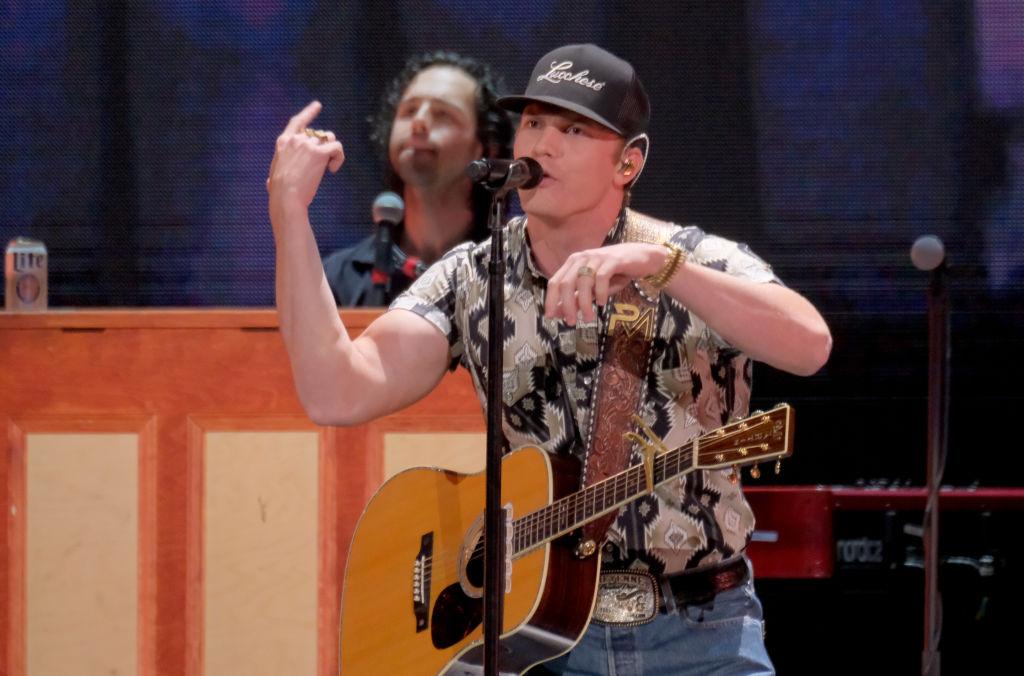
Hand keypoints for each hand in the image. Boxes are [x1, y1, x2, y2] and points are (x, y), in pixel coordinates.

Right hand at [266, 101, 344, 209]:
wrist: (286, 197)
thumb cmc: (279, 193)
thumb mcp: (272, 177)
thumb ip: (274, 173)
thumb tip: (269, 183)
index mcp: (283, 142)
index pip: (298, 122)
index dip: (309, 113)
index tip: (318, 105)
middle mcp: (296, 139)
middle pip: (318, 134)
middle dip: (324, 147)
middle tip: (322, 166)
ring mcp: (308, 144)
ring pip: (329, 139)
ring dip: (332, 152)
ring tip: (328, 167)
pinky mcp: (319, 152)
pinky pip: (337, 147)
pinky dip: (339, 157)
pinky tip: (332, 170)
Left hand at [543, 243, 665, 324]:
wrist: (643, 258)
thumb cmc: (617, 273)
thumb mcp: (594, 288)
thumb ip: (577, 298)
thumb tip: (559, 313)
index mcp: (573, 263)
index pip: (555, 281)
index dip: (551, 299)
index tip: (550, 317)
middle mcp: (582, 258)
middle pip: (566, 283)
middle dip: (567, 305)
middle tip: (571, 322)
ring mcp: (597, 257)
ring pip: (583, 282)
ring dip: (584, 303)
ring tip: (589, 318)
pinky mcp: (613, 260)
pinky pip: (601, 278)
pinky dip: (600, 292)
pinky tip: (602, 303)